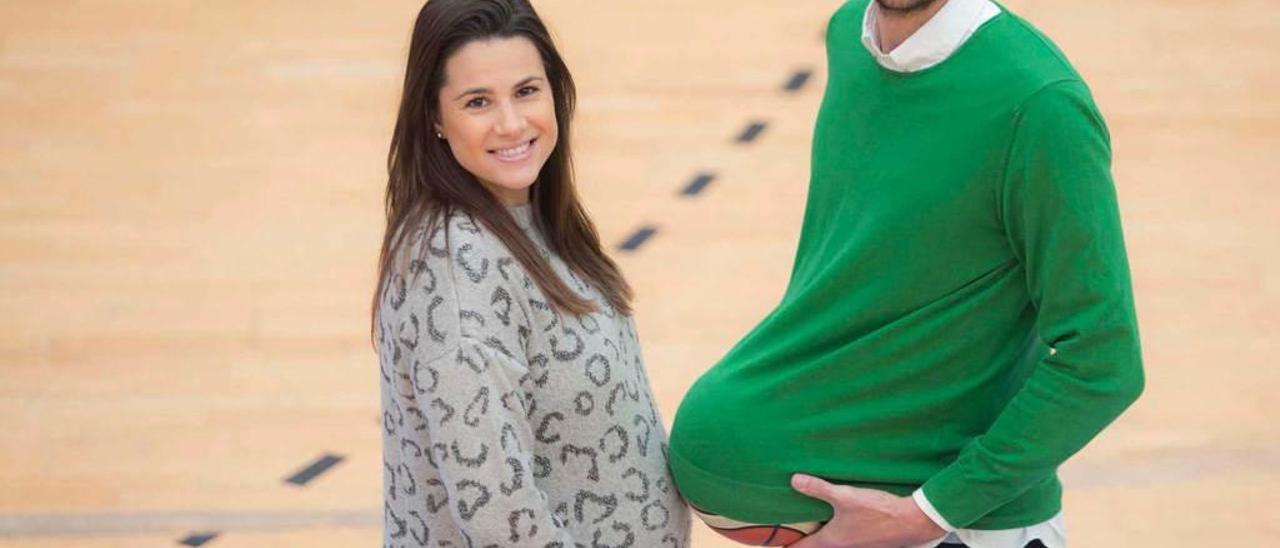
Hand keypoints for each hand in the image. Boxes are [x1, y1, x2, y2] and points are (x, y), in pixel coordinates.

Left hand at [787, 474, 946, 547]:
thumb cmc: (878, 512)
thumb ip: (819, 489)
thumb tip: (795, 480)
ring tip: (812, 525)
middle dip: (802, 541)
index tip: (776, 546)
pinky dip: (836, 533)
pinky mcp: (867, 543)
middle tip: (791, 533)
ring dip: (820, 537)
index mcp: (831, 541)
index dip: (787, 546)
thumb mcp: (846, 496)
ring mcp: (856, 547)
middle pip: (815, 547)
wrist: (911, 522)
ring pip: (831, 544)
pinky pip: (845, 541)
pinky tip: (839, 521)